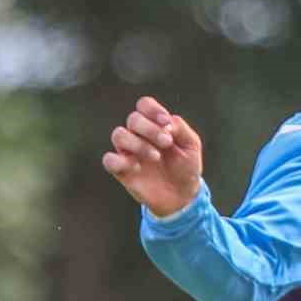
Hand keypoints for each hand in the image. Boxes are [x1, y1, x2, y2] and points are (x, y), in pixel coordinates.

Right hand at [102, 96, 202, 216]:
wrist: (182, 195)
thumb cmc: (186, 167)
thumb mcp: (191, 146)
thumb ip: (180, 129)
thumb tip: (165, 122)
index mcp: (154, 124)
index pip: (144, 105)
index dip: (152, 109)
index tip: (166, 122)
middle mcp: (137, 134)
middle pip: (133, 119)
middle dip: (150, 129)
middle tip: (167, 143)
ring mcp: (128, 151)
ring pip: (119, 135)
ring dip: (138, 143)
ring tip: (156, 157)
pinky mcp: (121, 170)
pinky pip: (109, 160)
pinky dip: (120, 161)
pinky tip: (138, 168)